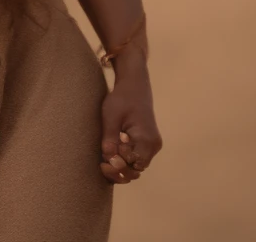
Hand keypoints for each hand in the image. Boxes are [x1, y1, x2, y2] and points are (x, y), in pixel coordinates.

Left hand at [98, 59, 162, 183]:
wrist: (134, 86)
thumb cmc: (121, 98)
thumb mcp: (111, 117)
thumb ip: (110, 140)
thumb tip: (109, 161)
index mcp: (146, 139)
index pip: (133, 165)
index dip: (118, 167)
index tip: (103, 162)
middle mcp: (153, 146)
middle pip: (136, 169)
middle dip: (119, 171)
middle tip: (102, 164)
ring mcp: (152, 146)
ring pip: (137, 166)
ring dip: (122, 168)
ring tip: (106, 161)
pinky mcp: (148, 144)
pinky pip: (137, 159)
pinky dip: (126, 161)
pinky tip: (113, 156)